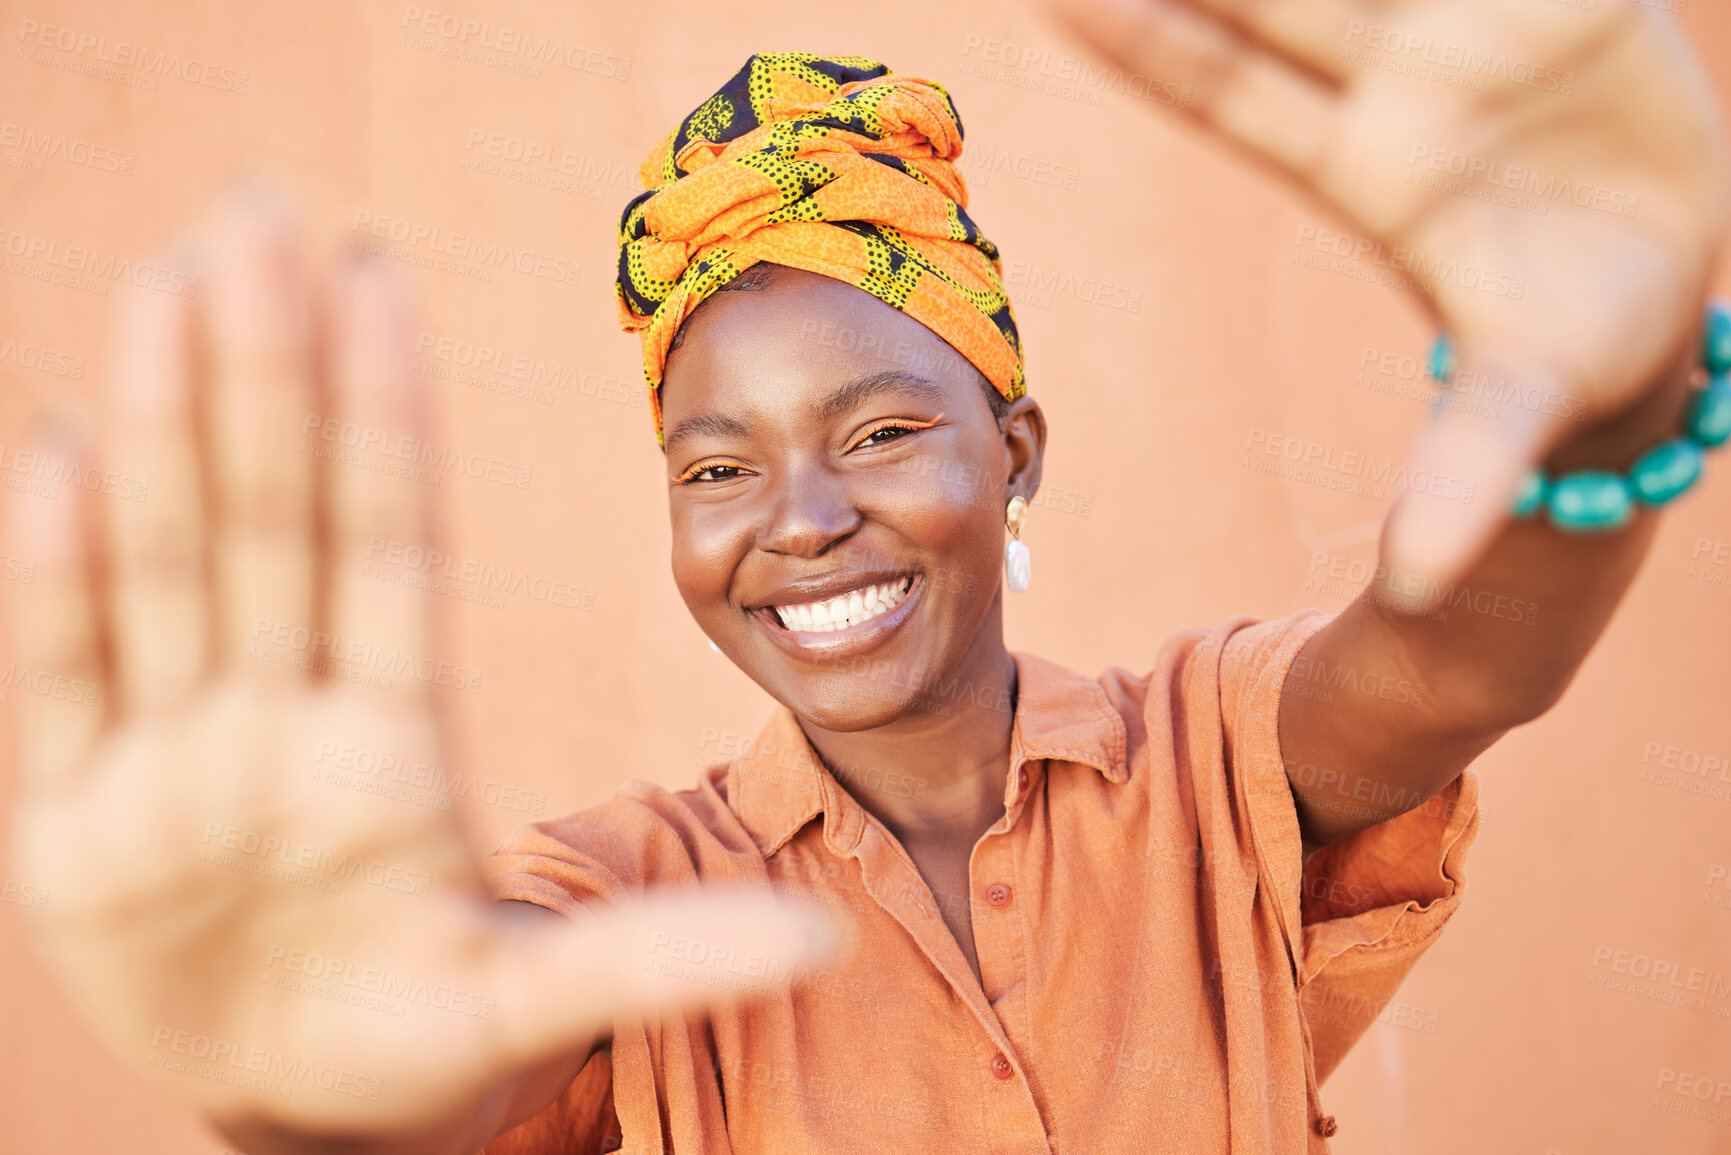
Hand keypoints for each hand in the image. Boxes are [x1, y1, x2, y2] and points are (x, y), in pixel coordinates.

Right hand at [4, 190, 838, 1137]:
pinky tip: (64, 448)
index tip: (380, 277)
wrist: (301, 1108)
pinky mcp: (83, 817)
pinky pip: (64, 669)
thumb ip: (666, 959)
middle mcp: (289, 716)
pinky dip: (56, 569)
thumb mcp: (541, 1001)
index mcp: (395, 740)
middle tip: (263, 212)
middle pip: (277, 512)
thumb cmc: (428, 1042)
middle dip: (269, 368)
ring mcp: (183, 756)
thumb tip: (825, 944)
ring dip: (168, 421)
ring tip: (174, 275)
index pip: (388, 540)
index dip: (380, 413)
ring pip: (171, 557)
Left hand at [1044, 0, 1729, 581]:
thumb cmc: (1571, 358)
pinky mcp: (1550, 1)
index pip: (1226, 87)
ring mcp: (1465, 34)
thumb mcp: (1521, 413)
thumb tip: (1421, 587)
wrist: (1660, 296)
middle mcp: (1394, 84)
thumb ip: (1467, 480)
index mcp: (1364, 168)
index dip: (1147, 39)